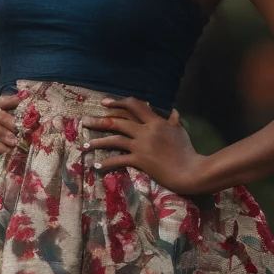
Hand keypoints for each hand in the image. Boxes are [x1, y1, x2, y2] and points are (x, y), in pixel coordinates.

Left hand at [81, 96, 209, 195]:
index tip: (105, 102)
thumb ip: (174, 120)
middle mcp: (145, 131)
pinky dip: (107, 163)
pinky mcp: (140, 160)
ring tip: (84, 145)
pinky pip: (119, 160)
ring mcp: (141, 146)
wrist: (190, 170)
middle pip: (118, 121)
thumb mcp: (180, 131)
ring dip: (97, 142)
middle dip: (100, 121)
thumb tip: (173, 111)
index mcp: (155, 121)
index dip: (118, 102)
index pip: (134, 106)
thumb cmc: (187, 150)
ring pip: (115, 140)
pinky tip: (97, 165)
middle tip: (85, 121)